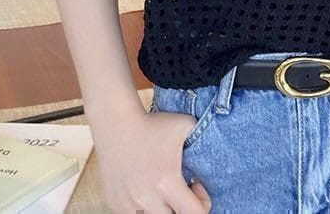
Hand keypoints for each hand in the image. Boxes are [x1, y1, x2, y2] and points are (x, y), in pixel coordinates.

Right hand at [91, 107, 211, 212]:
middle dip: (182, 207)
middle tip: (181, 188)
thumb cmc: (152, 124)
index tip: (196, 184)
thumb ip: (203, 136)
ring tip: (162, 190)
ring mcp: (128, 203)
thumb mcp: (186, 124)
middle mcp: (147, 198)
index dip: (203, 203)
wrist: (117, 124)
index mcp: (167, 182)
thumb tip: (214, 146)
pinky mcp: (115, 203)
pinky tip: (146, 190)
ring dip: (162, 209)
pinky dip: (143, 208)